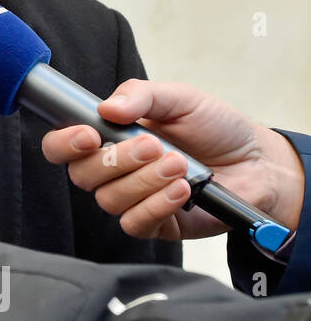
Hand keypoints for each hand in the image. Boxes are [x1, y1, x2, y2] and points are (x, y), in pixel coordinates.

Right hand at [41, 79, 304, 239]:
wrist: (258, 162)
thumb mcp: (180, 99)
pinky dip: (157, 204)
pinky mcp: (153, 224)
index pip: (61, 147)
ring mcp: (131, 199)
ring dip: (144, 181)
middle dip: (117, 160)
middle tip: (154, 145)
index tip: (88, 135)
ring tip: (180, 165)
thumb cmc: (215, 128)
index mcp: (108, 138)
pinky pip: (135, 222)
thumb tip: (106, 108)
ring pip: (109, 200)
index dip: (63, 144)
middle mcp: (112, 171)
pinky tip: (182, 190)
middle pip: (82, 175)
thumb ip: (142, 96)